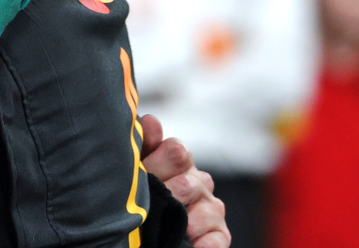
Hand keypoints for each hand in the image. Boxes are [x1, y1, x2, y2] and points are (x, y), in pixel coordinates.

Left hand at [141, 114, 229, 247]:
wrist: (149, 225)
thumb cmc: (144, 190)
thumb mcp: (139, 166)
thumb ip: (144, 144)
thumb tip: (151, 122)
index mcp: (179, 160)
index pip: (176, 151)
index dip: (157, 163)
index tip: (143, 173)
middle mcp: (198, 181)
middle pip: (189, 182)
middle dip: (168, 193)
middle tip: (152, 203)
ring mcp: (211, 208)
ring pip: (208, 210)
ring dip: (188, 220)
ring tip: (173, 227)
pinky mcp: (219, 234)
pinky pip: (220, 238)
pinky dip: (208, 244)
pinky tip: (194, 245)